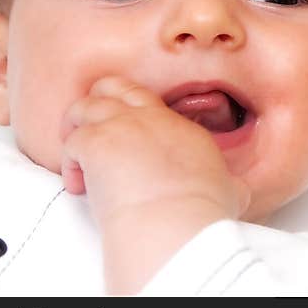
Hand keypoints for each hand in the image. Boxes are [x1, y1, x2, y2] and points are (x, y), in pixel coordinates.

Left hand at [61, 75, 250, 293]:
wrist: (177, 221)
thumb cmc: (203, 212)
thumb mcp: (230, 191)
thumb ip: (230, 185)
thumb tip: (237, 191)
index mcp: (181, 128)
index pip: (148, 105)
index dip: (131, 121)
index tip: (128, 149)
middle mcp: (151, 118)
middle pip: (114, 87)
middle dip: (98, 105)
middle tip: (94, 137)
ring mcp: (122, 126)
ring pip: (85, 105)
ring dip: (76, 130)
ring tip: (79, 161)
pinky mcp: (95, 143)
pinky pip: (71, 142)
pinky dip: (69, 163)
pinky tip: (78, 185)